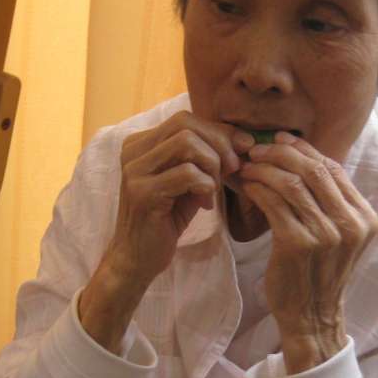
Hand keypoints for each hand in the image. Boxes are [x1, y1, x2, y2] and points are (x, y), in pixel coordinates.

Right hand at [80, 112, 252, 352]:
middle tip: (233, 170)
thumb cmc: (166, 218)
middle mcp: (133, 151)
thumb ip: (207, 158)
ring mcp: (134, 171)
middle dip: (219, 144)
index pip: (186, 118)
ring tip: (213, 188)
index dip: (219, 131)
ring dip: (212, 165)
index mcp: (141, 143)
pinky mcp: (142, 193)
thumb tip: (244, 140)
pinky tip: (204, 204)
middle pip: (186, 124)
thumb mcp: (189, 182)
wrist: (138, 258)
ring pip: (187, 143)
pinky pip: (187, 174)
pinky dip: (205, 185)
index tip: (242, 149)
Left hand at [238, 133, 377, 372]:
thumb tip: (298, 158)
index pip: (334, 168)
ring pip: (292, 183)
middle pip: (314, 169)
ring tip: (246, 166)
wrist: (311, 316)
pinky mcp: (298, 244)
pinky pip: (274, 203)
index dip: (304, 149)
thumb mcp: (336, 236)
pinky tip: (246, 185)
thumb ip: (328, 203)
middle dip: (282, 153)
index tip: (280, 140)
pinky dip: (257, 188)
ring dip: (265, 168)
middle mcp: (351, 224)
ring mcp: (327, 235)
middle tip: (256, 149)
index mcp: (364, 218)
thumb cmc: (317, 273)